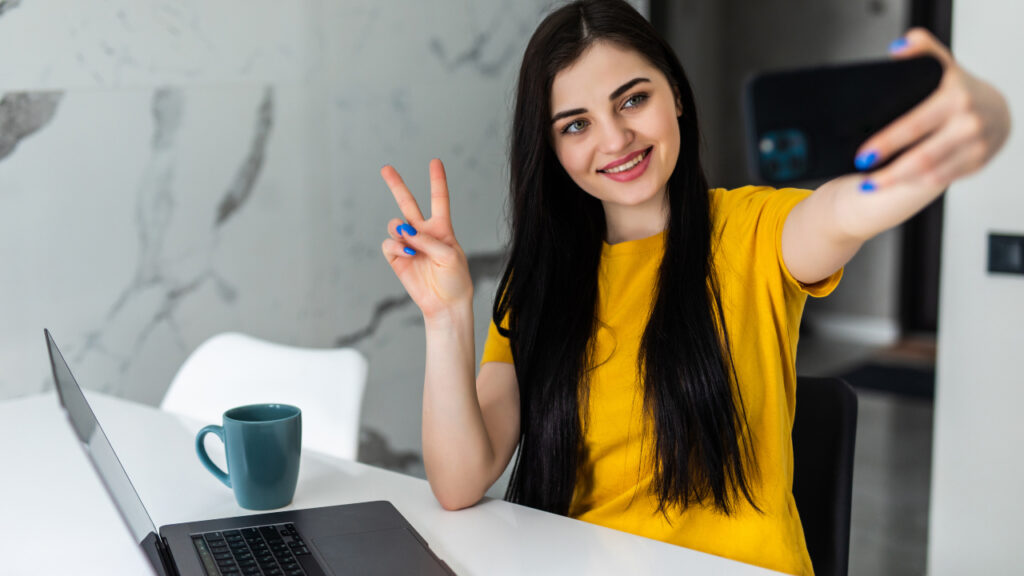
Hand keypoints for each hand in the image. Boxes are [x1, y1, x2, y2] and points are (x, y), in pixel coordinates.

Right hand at [380, 158, 473, 320]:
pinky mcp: (397, 258)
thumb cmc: (455, 280)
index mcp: (442, 228)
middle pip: (407, 203)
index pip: (439, 199)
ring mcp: (408, 244)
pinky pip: (389, 243)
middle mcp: (423, 233)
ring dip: (400, 228)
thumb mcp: (450, 256)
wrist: (445, 304)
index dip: (437, 180)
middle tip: (385, 168)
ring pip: (395, 224)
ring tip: (408, 238)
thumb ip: (428, 240)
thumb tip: (404, 231)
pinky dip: (396, 245)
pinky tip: (407, 252)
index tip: (435, 161)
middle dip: (396, 185)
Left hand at [855, 28, 1011, 191]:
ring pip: (931, 173)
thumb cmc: (961, 89)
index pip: (914, 124)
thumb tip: (897, 48)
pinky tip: (897, 183)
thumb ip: (921, 49)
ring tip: (871, 184)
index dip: (887, 142)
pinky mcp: (977, 162)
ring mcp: (975, 145)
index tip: (863, 155)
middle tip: (862, 177)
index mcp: (954, 97)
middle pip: (922, 156)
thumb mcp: (943, 66)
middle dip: (889, 172)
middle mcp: (968, 123)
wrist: (996, 110)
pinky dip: (916, 184)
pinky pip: (942, 178)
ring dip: (898, 182)